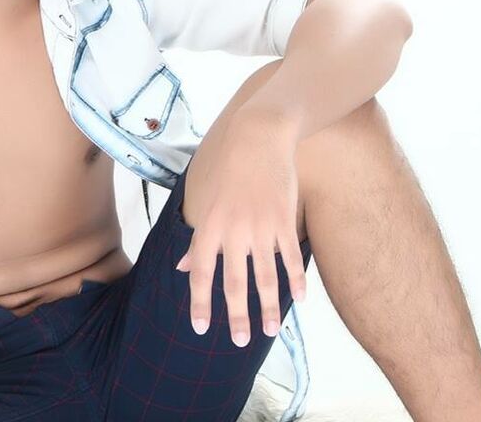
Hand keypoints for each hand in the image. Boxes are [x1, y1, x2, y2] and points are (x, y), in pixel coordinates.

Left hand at [175, 112, 306, 346]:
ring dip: (269, 308)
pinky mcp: (284, 220)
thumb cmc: (226, 171)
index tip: (201, 329)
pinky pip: (290, 258)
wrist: (257, 138)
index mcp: (208, 227)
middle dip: (236, 316)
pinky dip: (295, 281)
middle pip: (233, 282)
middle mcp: (232, 231)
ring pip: (265, 277)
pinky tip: (299, 300)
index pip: (201, 274)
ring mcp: (260, 227)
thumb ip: (197, 240)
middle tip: (240, 342)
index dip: (200, 303)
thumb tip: (181, 269)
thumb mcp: (205, 202)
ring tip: (271, 331)